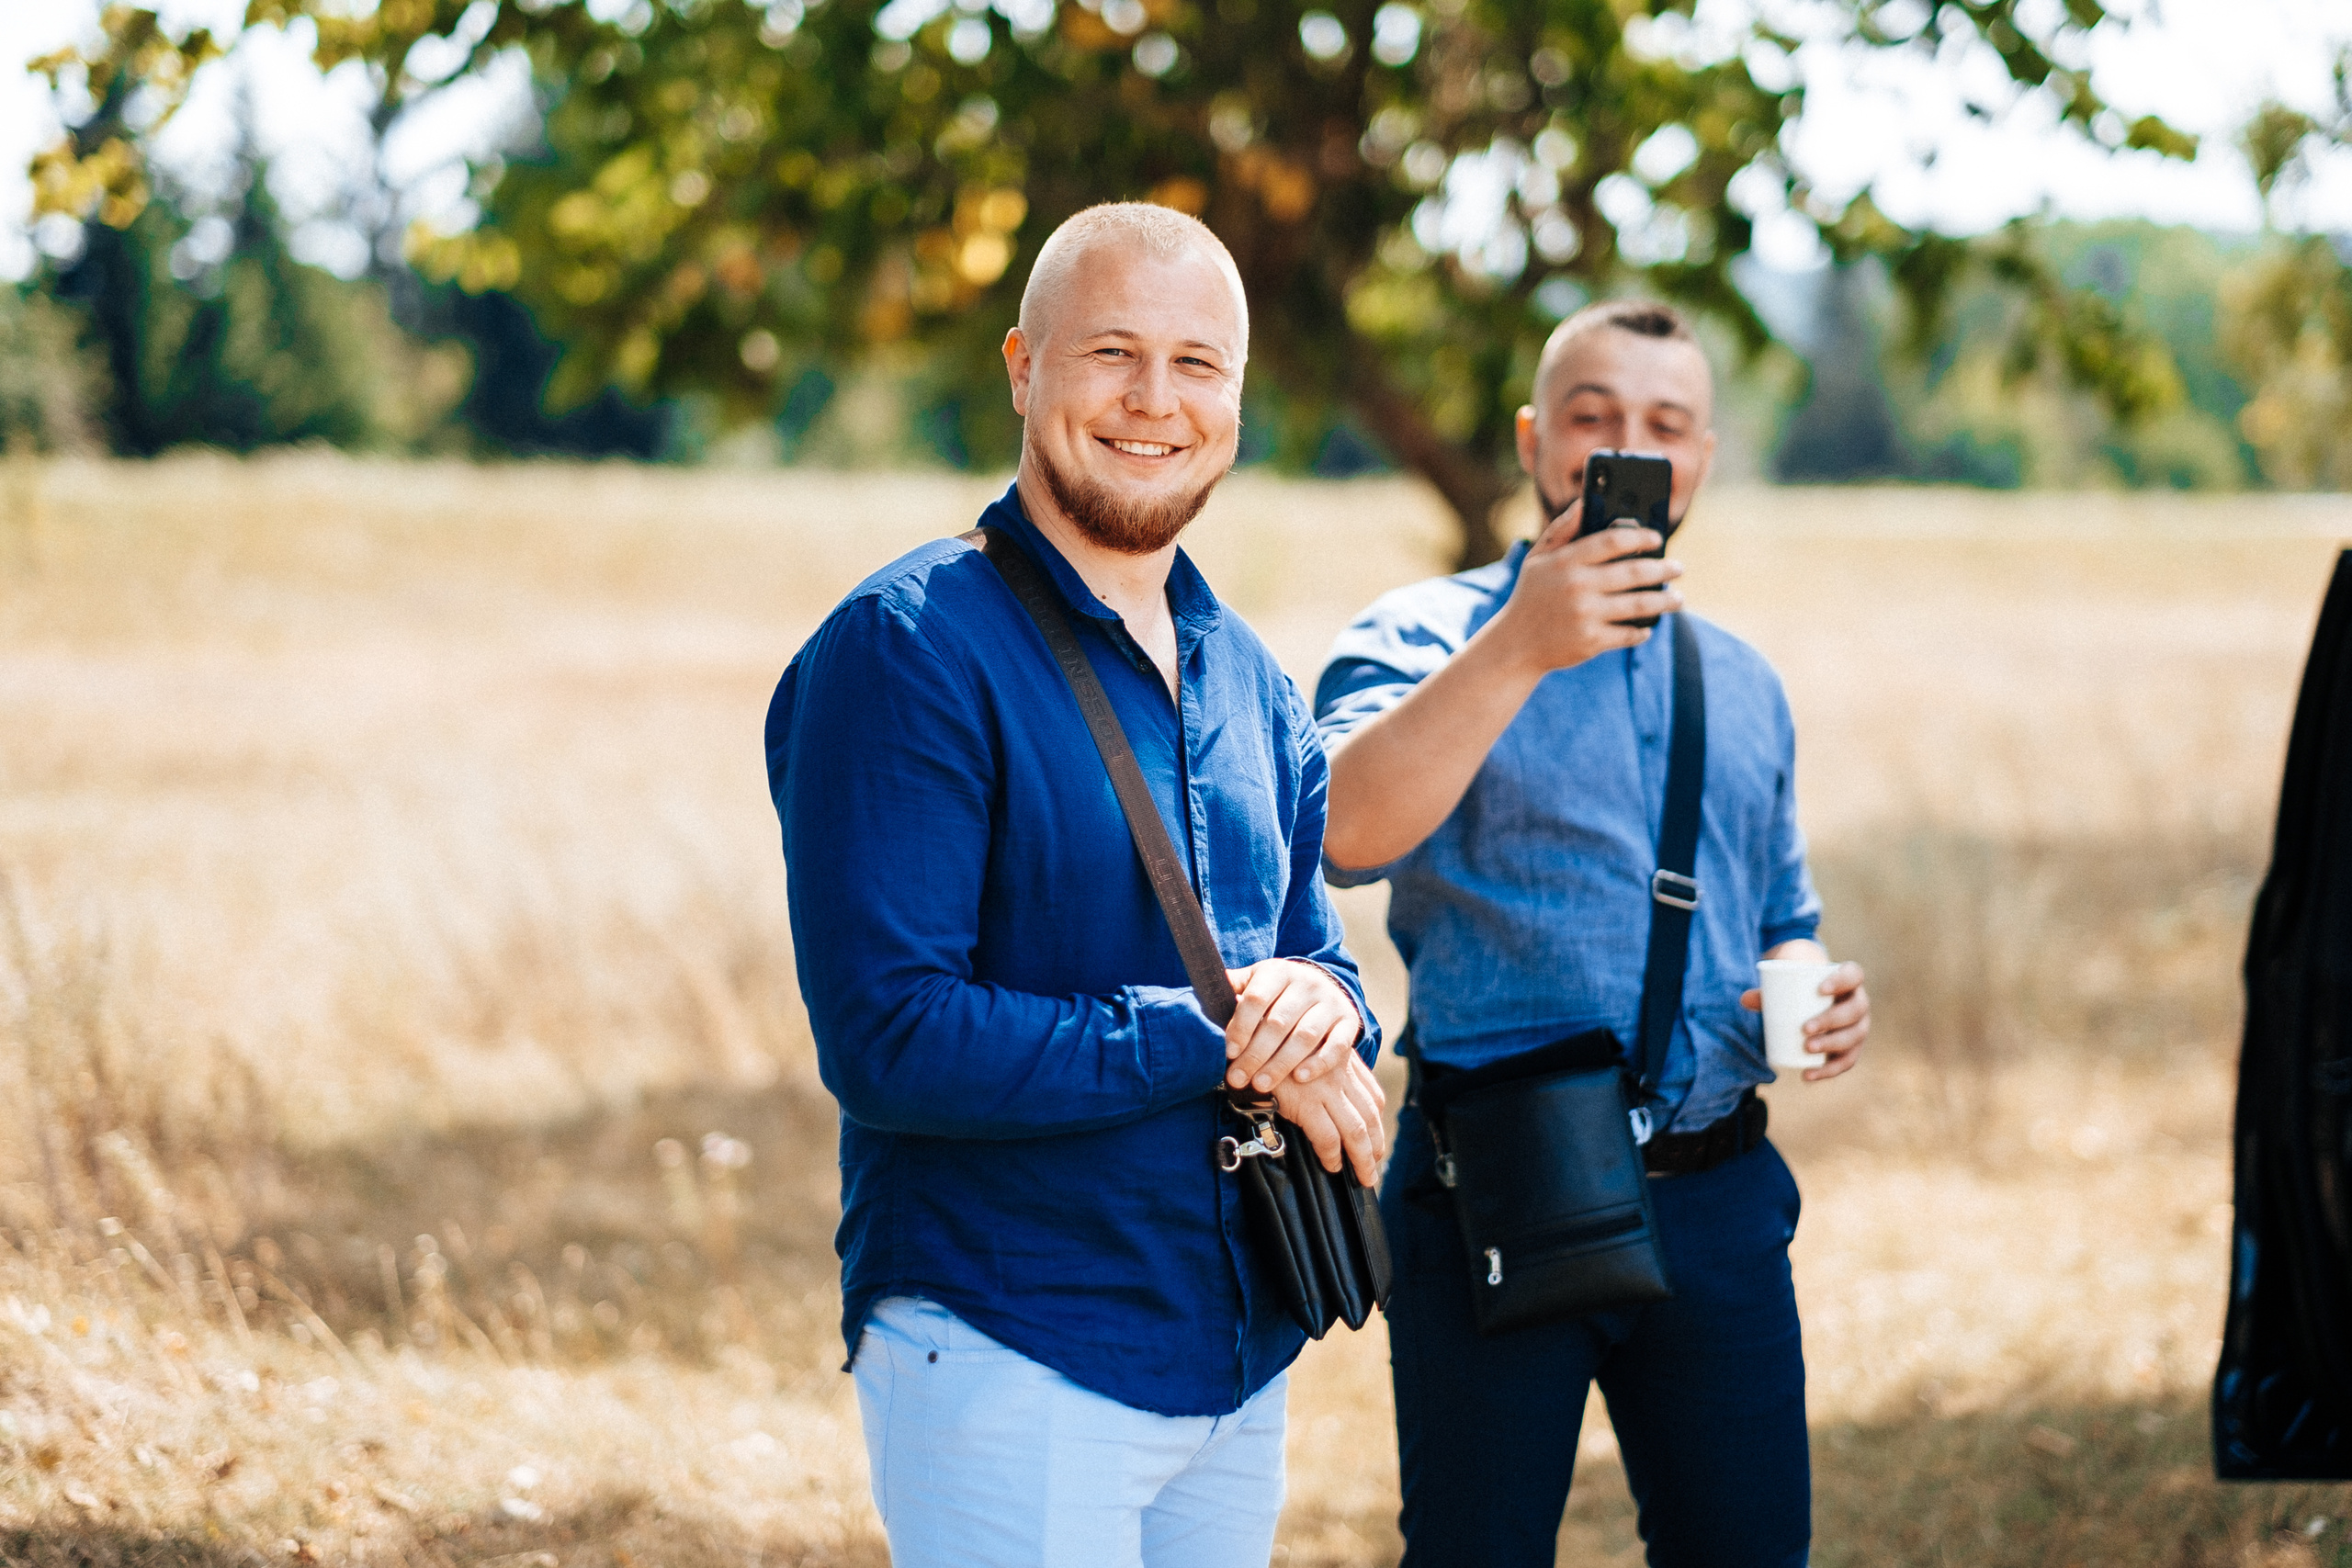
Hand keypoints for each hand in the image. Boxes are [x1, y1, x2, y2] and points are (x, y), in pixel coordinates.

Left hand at [1223, 959, 1362, 1094]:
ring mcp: (1330, 1002)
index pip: (1256, 998)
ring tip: (1262, 1085)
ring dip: (1281, 1063)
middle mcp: (1307, 983)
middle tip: (1238, 1078)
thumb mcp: (1257, 981)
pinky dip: (1319, 1063)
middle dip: (1255, 1054)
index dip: (1240, 1027)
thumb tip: (1206, 989)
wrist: (1322, 985)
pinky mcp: (1348, 1021)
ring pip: (1305, 1036)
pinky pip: (1337, 1045)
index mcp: (1279, 972)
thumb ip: (1234, 986)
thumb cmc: (1279, 991)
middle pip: (1278, 1022)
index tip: (1228, 1052)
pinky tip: (1300, 1078)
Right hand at [1268, 1054, 1387, 1184]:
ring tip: (1363, 1177)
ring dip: (1363, 1158)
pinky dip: (1333, 1155)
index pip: (1373, 1097)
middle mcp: (1341, 1073)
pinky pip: (1328, 1136)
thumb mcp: (1306, 1045)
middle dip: (1375, 1147)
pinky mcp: (1306, 1102)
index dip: (1377, 1123)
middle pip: (1369, 1117)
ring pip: (1356, 1131)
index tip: (1376, 1140)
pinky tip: (1332, 1166)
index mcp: (1343, 1059)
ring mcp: (1326, 1088)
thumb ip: (1322, 1064)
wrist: (1252, 1036)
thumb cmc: (1273, 1043)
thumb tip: (1326, 1093)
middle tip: (1373, 1169)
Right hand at [1487, 498, 1683, 676]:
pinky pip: (1628, 634)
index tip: (1656, 537)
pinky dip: (1643, 630)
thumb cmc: (1531, 595)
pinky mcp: (1591, 642)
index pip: (1612, 541)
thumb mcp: (1538, 558)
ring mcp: (1585, 616)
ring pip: (1639, 605)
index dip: (1640, 536)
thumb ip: (1562, 529)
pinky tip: (1650, 625)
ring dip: (1665, 601)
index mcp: (1565, 561)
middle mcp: (1577, 587)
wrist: (1515, 645)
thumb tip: (1585, 500)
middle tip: (1678, 567)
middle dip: (1663, 569)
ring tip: (1678, 598)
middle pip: (1634, 573)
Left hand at [1741, 958, 1868, 1081]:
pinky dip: (1828, 1070)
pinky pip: (1847, 1061)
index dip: (1841, 981)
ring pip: (1854, 1037)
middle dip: (1831, 1020)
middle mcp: (1859, 1003)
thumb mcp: (1787, 987)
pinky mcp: (1853, 1048)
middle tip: (1805, 1028)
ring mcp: (1859, 1026)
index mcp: (1849, 980)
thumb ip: (1766, 992)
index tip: (1819, 990)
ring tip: (1807, 1048)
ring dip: (1832, 1044)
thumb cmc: (1800, 991)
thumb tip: (1744, 999)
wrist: (1815, 1004)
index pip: (1854, 974)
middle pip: (1854, 1010)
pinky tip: (1808, 1075)